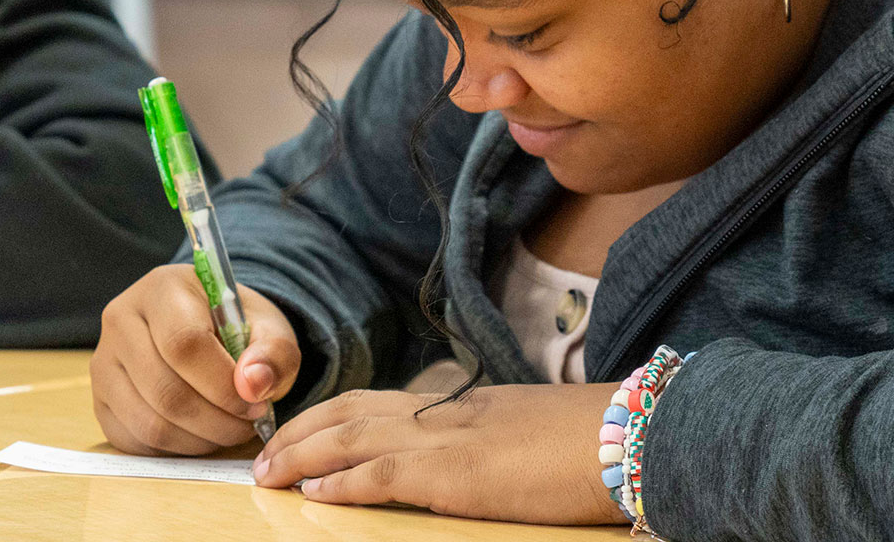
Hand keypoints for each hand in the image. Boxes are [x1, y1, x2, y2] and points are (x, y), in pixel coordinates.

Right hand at [90, 263, 299, 455]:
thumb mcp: (269, 328)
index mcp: (162, 288)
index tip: (255, 402)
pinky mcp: (100, 401)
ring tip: (229, 429)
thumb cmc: (237, 326)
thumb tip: (252, 385)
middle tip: (248, 423)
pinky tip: (202, 433)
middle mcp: (121, 321)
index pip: (184, 343)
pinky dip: (176, 449)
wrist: (206, 328)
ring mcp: (104, 363)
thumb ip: (273, 352)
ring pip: (149, 423)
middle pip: (165, 390)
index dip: (223, 385)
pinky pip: (136, 441)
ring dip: (199, 439)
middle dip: (217, 420)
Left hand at [252, 384, 624, 523]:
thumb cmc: (594, 442)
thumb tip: (473, 463)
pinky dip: (343, 481)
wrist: (631, 434)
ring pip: (354, 436)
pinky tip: (313, 493)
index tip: (299, 431)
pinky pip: (384, 473)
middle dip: (301, 430)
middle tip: (262, 454)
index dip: (331, 414)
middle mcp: (447, 413)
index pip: (379, 401)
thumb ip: (491, 441)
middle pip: (352, 410)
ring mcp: (449, 440)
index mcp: (463, 405)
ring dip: (303, 455)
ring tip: (266, 473)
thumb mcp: (528, 436)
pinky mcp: (457, 473)